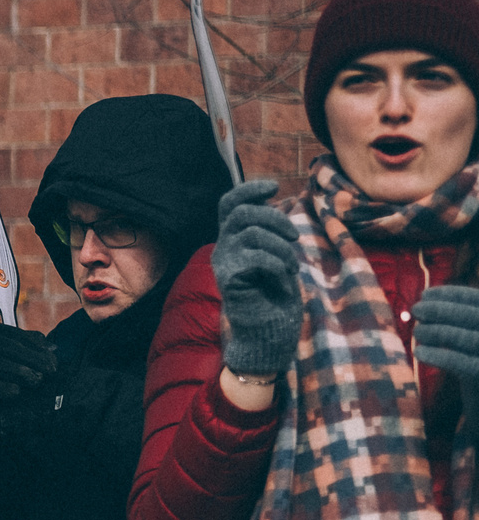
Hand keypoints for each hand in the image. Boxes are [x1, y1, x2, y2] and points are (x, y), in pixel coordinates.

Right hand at [0, 323, 58, 404]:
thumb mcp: (10, 356)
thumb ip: (28, 348)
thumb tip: (52, 347)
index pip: (13, 334)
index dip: (34, 344)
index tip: (52, 356)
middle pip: (2, 345)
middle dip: (29, 357)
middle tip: (50, 370)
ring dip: (16, 370)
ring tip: (35, 380)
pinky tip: (15, 391)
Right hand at [213, 179, 300, 378]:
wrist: (267, 333)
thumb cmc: (275, 296)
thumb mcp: (278, 256)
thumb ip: (273, 232)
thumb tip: (285, 201)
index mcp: (233, 239)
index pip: (230, 204)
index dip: (249, 190)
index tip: (275, 186)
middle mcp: (223, 247)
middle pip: (242, 213)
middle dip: (275, 218)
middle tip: (295, 238)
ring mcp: (223, 263)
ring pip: (251, 233)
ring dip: (281, 247)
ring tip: (292, 266)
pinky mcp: (229, 279)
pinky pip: (256, 257)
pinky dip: (277, 264)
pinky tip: (284, 277)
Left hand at [414, 285, 478, 380]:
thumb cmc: (473, 362)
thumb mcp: (467, 335)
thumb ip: (453, 319)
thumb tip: (423, 301)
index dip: (451, 294)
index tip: (424, 294)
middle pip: (472, 316)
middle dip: (441, 310)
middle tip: (416, 309)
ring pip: (467, 338)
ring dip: (436, 331)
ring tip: (417, 331)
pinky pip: (462, 363)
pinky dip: (439, 356)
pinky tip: (419, 353)